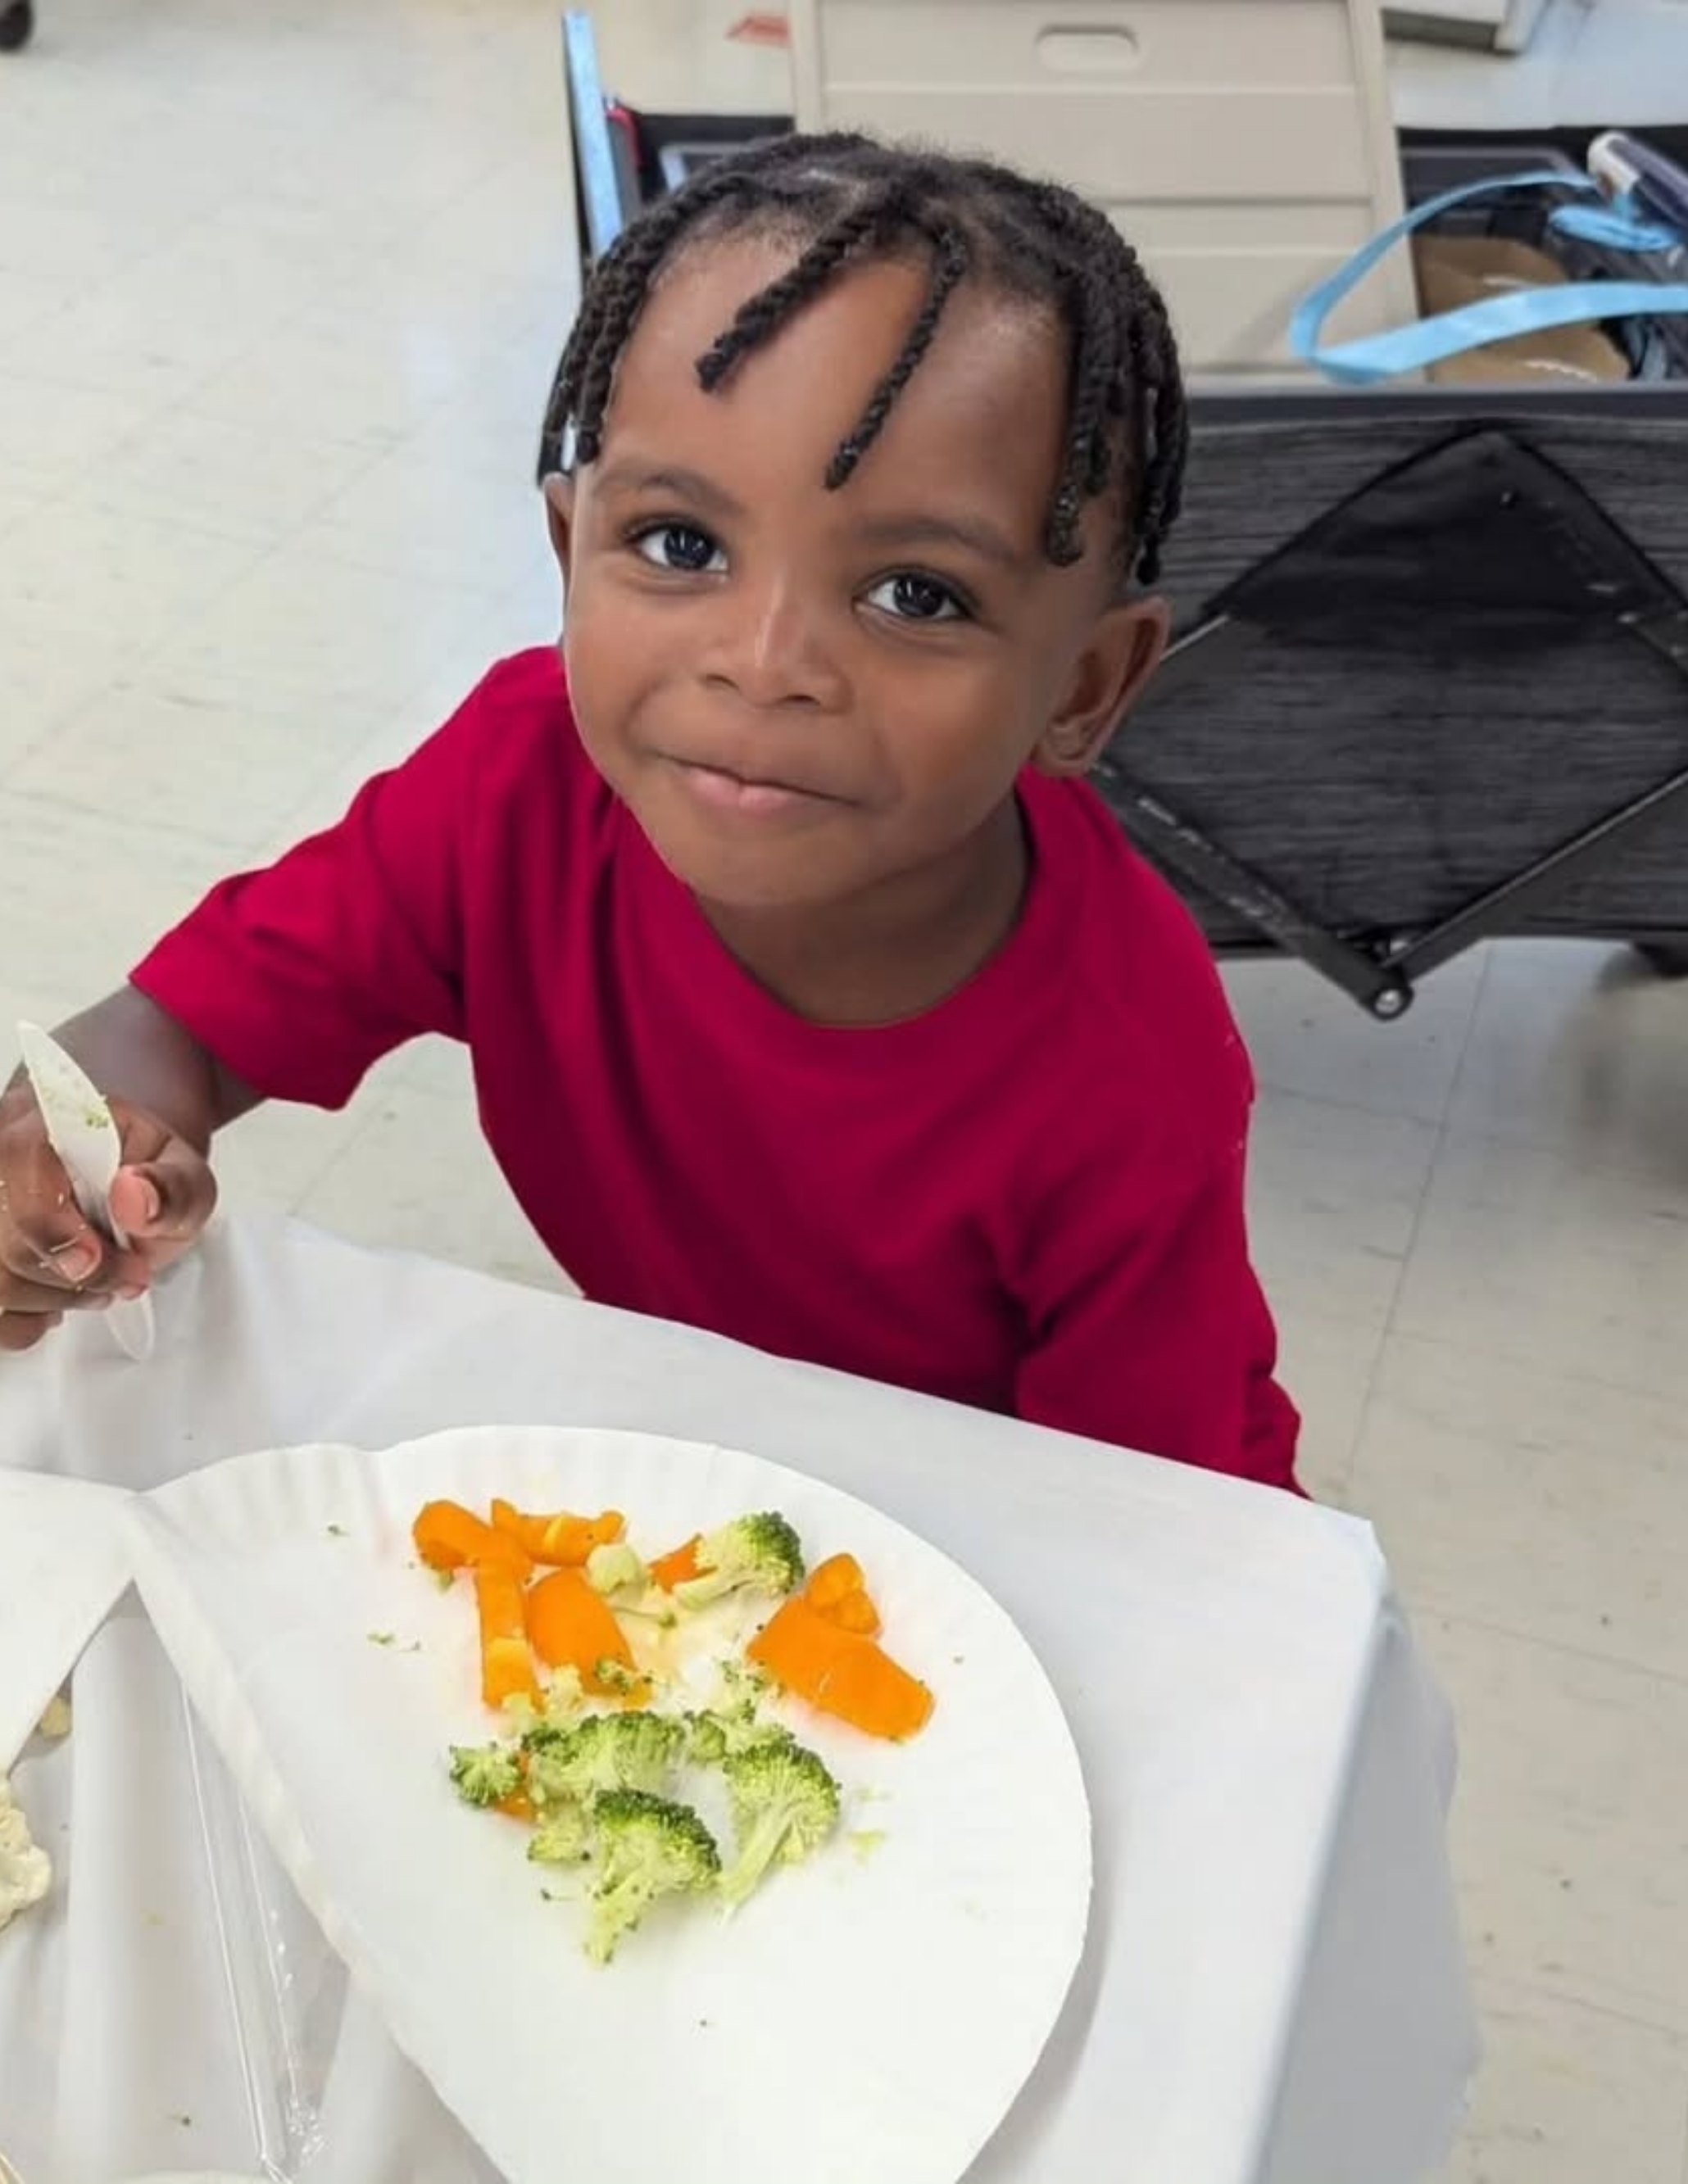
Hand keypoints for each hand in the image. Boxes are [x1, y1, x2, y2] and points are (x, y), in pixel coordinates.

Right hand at [0, 1079, 217, 1353]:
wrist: (127, 1183)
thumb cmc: (147, 1175)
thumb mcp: (184, 1172)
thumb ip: (173, 1185)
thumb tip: (134, 1195)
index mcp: (41, 1123)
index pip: (18, 1172)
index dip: (51, 1228)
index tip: (94, 1258)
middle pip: (4, 1245)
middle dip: (74, 1275)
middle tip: (128, 1272)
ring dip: (58, 1298)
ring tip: (102, 1281)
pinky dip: (31, 1319)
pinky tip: (60, 1295)